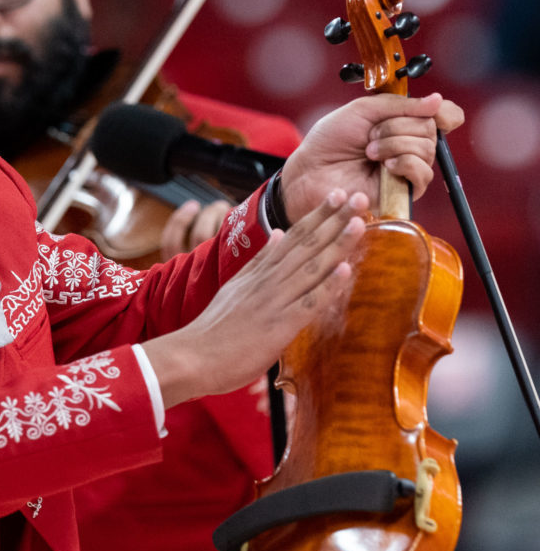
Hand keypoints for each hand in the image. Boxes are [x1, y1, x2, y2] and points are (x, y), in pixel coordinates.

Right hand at [143, 189, 368, 408]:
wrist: (191, 356)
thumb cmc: (215, 329)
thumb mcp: (236, 286)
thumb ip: (259, 261)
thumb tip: (278, 234)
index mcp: (259, 272)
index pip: (294, 237)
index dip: (318, 215)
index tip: (338, 195)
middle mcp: (268, 281)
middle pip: (306, 245)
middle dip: (334, 219)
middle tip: (358, 196)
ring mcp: (273, 301)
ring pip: (311, 268)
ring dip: (336, 244)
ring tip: (359, 221)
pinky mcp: (278, 326)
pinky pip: (307, 304)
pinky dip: (327, 287)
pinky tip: (346, 271)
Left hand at [279, 93, 462, 222]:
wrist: (312, 170)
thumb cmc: (331, 141)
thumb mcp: (363, 110)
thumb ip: (400, 105)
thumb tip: (438, 101)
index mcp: (403, 123)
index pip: (444, 115)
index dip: (443, 112)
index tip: (432, 109)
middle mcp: (410, 145)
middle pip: (430, 129)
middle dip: (398, 126)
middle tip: (370, 135)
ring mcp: (408, 168)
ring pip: (427, 149)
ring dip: (395, 144)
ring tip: (369, 151)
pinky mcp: (404, 191)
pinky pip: (423, 174)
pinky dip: (404, 163)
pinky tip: (384, 166)